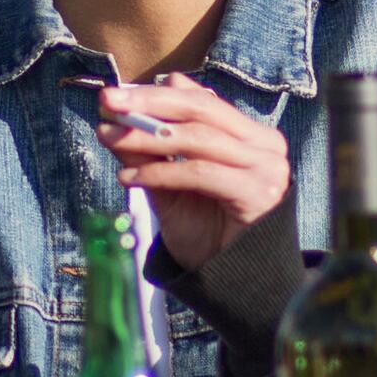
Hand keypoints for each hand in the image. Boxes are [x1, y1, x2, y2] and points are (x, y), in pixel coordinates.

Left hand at [94, 76, 288, 268]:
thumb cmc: (207, 233)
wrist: (234, 281)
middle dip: (149, 103)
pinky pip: (201, 173)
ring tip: (111, 138)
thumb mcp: (170, 186)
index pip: (200, 101)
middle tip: (109, 101)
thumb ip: (150, 151)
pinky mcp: (259, 192)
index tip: (115, 96)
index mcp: (249, 135)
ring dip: (148, 137)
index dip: (155, 94)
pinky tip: (130, 176)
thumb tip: (118, 115)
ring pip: (199, 139)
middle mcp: (264, 145)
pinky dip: (161, 173)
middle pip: (201, 110)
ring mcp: (266, 167)